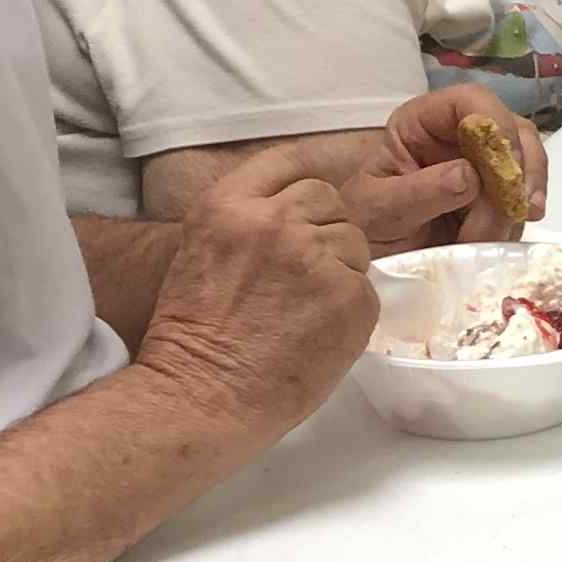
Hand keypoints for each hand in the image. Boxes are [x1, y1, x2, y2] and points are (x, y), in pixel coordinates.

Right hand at [134, 147, 380, 431]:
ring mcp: (315, 257)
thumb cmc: (195, 337)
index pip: (288, 164)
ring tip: (302, 311)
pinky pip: (366, 290)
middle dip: (322, 232)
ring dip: (339, 271)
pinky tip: (316, 335)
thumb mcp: (203, 251)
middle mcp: (273, 221)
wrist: (200, 398)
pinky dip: (350, 312)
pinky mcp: (349, 296)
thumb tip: (298, 213)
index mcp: (229, 205)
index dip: (300, 189)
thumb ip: (248, 222)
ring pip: (353, 243)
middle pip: (328, 200)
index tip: (304, 208)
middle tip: (299, 277)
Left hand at [348, 82, 548, 249]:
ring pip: (526, 168)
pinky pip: (522, 203)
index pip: (470, 100)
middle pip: (513, 130)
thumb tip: (469, 177)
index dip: (495, 122)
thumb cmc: (363, 225)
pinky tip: (494, 241)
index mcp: (423, 123)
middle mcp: (458, 138)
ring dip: (515, 205)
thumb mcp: (377, 208)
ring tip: (484, 239)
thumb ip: (418, 192)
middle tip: (516, 208)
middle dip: (520, 170)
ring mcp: (482, 169)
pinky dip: (515, 223)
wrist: (370, 261)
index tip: (504, 164)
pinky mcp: (494, 200)